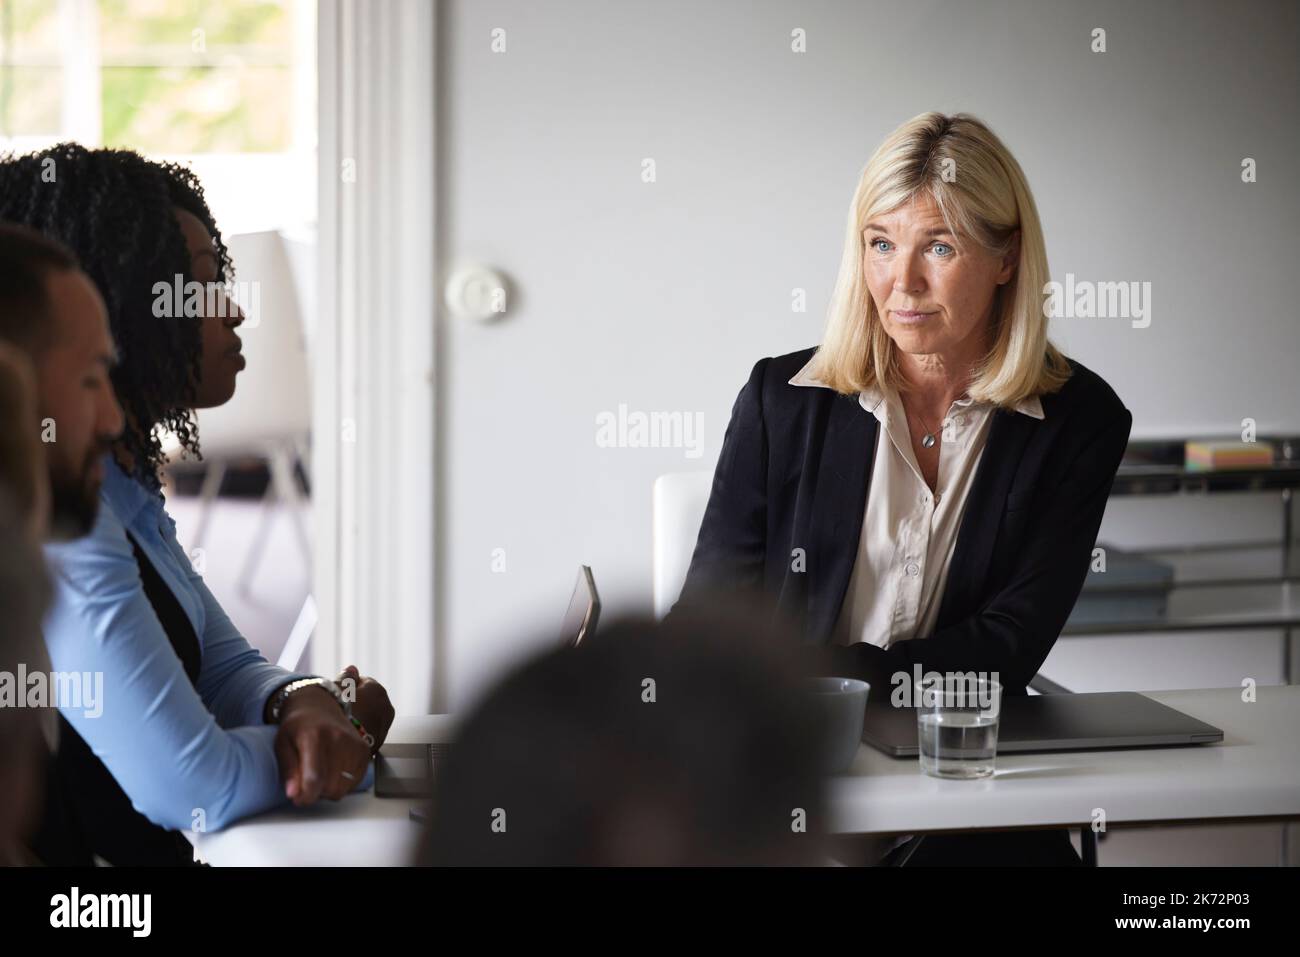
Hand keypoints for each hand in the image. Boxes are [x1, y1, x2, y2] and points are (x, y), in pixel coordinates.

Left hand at [273, 687, 371, 805]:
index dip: (305, 796)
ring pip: (343, 788)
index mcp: (313, 736)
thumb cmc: (298, 727)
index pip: (314, 778)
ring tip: (320, 776)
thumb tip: (293, 794)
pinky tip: (333, 772)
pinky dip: (343, 784)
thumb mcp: (282, 744)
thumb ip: (288, 770)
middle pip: (330, 787)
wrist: (319, 708)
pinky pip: (355, 782)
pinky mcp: (365, 751)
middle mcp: (338, 739)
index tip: (298, 799)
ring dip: (329, 790)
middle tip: (307, 783)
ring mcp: (354, 745)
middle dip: (316, 793)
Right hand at [336, 665, 394, 752]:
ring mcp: (384, 727)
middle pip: (368, 700)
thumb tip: (352, 669)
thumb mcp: (337, 690)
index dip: (349, 686)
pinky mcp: (378, 743)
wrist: (340, 748)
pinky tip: (346, 734)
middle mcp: (386, 707)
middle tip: (337, 708)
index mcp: (378, 690)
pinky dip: (360, 731)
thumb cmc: (337, 715)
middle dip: (356, 702)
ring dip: (359, 717)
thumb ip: (346, 678)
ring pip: (369, 717)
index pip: (363, 681)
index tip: (338, 692)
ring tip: (341, 723)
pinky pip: (367, 732)